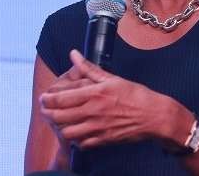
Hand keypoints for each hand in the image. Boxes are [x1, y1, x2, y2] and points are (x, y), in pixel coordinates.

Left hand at [39, 49, 183, 149]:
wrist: (154, 116)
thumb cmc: (135, 95)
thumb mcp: (112, 78)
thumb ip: (89, 68)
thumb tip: (74, 54)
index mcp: (94, 94)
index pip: (61, 99)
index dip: (47, 99)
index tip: (43, 97)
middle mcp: (93, 112)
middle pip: (59, 117)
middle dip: (47, 113)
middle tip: (45, 109)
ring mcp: (97, 128)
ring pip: (67, 133)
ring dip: (60, 127)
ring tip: (59, 121)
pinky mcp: (103, 140)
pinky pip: (82, 144)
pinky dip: (75, 139)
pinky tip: (76, 133)